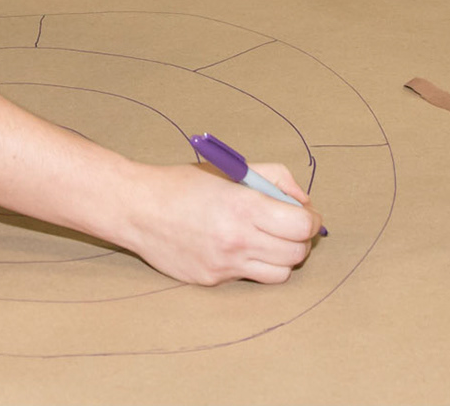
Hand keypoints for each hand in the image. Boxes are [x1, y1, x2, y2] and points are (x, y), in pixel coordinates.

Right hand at [120, 162, 320, 285]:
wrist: (137, 209)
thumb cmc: (182, 185)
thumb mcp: (231, 168)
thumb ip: (275, 177)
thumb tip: (303, 201)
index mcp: (243, 206)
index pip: (301, 226)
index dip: (312, 220)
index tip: (307, 215)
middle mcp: (237, 239)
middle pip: (296, 253)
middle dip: (301, 240)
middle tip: (290, 227)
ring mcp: (225, 265)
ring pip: (280, 273)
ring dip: (282, 257)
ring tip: (268, 240)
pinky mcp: (213, 281)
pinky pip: (249, 277)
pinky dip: (253, 264)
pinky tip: (237, 247)